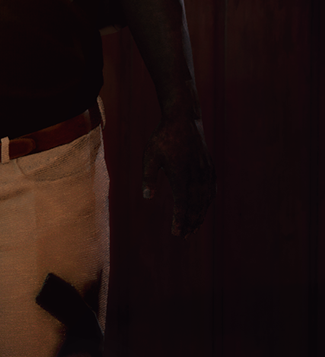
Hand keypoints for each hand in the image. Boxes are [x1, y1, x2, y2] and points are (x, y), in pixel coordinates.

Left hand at [141, 115, 215, 235]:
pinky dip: (207, 202)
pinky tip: (203, 209)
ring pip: (205, 200)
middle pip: (196, 206)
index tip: (176, 232)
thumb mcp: (150, 156)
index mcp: (181, 175)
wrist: (183, 120)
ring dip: (200, 215)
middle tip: (184, 235)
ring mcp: (206, 172)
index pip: (182, 204)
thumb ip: (148, 177)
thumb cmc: (162, 138)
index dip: (180, 220)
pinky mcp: (210, 168)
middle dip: (190, 222)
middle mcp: (197, 176)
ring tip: (193, 228)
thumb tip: (147, 197)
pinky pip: (211, 190)